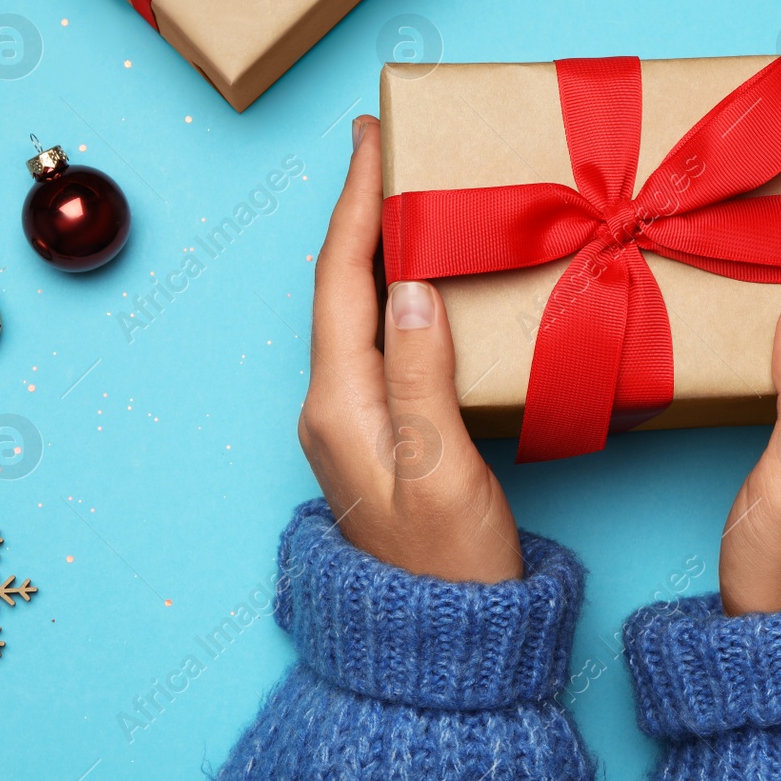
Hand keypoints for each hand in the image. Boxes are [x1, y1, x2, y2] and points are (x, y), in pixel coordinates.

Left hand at [296, 115, 522, 582]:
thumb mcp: (440, 468)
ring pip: (356, 308)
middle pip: (338, 285)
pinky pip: (377, 336)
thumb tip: (410, 284)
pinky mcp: (379, 430)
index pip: (340, 280)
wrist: (442, 639)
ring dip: (374, 246)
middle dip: (359, 211)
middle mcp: (332, 405)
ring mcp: (351, 419)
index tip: (371, 141)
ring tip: (402, 191)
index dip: (356, 205)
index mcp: (338, 405)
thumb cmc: (448, 563)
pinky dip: (393, 289)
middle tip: (384, 147)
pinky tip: (418, 275)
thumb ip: (420, 375)